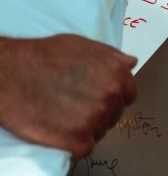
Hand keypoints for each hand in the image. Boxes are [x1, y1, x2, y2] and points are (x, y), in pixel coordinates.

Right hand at [0, 34, 137, 158]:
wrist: (10, 73)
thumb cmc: (43, 56)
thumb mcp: (83, 45)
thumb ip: (111, 56)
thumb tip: (131, 63)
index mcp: (116, 73)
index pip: (128, 95)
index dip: (112, 98)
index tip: (96, 98)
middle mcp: (110, 96)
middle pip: (113, 115)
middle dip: (98, 112)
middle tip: (74, 107)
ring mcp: (94, 118)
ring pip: (99, 132)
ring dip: (85, 128)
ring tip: (64, 117)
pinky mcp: (75, 139)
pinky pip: (84, 148)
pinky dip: (74, 145)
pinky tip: (61, 133)